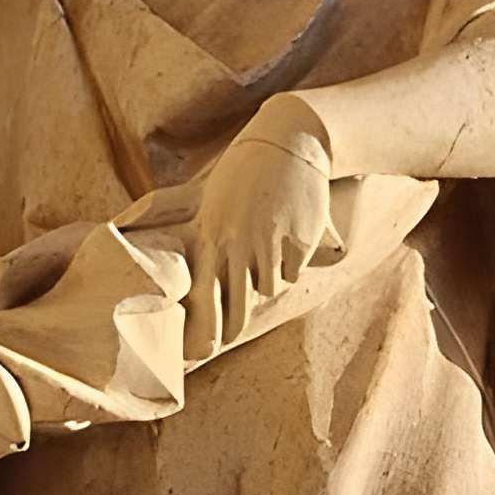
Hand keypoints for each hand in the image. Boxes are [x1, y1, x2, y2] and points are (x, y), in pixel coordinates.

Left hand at [186, 119, 333, 357]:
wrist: (288, 144)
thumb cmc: (244, 175)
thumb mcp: (214, 203)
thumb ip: (207, 241)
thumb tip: (195, 281)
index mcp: (212, 234)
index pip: (203, 293)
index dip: (203, 327)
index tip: (201, 350)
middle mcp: (238, 243)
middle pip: (237, 305)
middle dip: (231, 326)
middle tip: (225, 340)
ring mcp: (270, 243)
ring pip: (268, 288)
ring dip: (266, 281)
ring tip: (265, 254)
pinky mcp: (299, 241)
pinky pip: (292, 271)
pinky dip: (291, 265)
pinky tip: (289, 239)